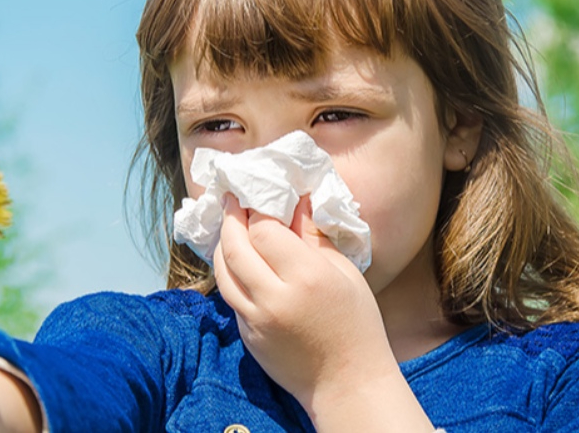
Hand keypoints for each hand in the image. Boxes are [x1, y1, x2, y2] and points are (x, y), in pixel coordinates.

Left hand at [213, 194, 413, 424]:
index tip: (257, 195)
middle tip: (232, 200)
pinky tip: (238, 260)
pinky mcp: (247, 337)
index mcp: (306, 277)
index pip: (264, 231)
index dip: (257, 209)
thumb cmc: (356, 325)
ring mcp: (256, 320)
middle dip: (230, 219)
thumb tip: (297, 202)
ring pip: (223, 272)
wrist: (346, 382)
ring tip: (230, 227)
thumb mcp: (345, 274)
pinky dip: (230, 273)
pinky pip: (230, 296)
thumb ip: (314, 237)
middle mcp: (275, 298)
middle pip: (235, 247)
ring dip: (222, 244)